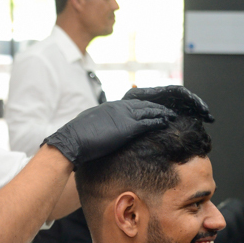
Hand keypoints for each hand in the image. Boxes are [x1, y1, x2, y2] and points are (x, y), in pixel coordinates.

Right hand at [44, 100, 174, 165]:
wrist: (73, 140)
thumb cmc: (77, 137)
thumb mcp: (90, 124)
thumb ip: (99, 123)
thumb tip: (99, 127)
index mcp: (109, 107)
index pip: (131, 102)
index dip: (143, 104)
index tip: (151, 106)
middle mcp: (118, 108)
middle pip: (142, 104)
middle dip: (155, 106)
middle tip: (166, 108)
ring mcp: (123, 116)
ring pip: (148, 111)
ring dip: (161, 113)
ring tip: (170, 115)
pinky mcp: (127, 127)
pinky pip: (148, 122)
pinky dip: (158, 121)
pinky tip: (165, 122)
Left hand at [123, 85, 214, 122]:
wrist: (129, 122)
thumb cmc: (128, 109)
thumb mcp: (129, 100)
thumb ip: (133, 93)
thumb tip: (133, 85)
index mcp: (162, 93)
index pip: (179, 92)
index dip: (189, 96)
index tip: (195, 102)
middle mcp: (169, 99)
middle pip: (188, 99)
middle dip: (198, 104)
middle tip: (206, 113)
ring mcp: (173, 107)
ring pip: (191, 107)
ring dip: (201, 111)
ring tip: (209, 118)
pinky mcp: (175, 116)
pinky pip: (188, 115)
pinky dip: (198, 117)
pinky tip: (207, 121)